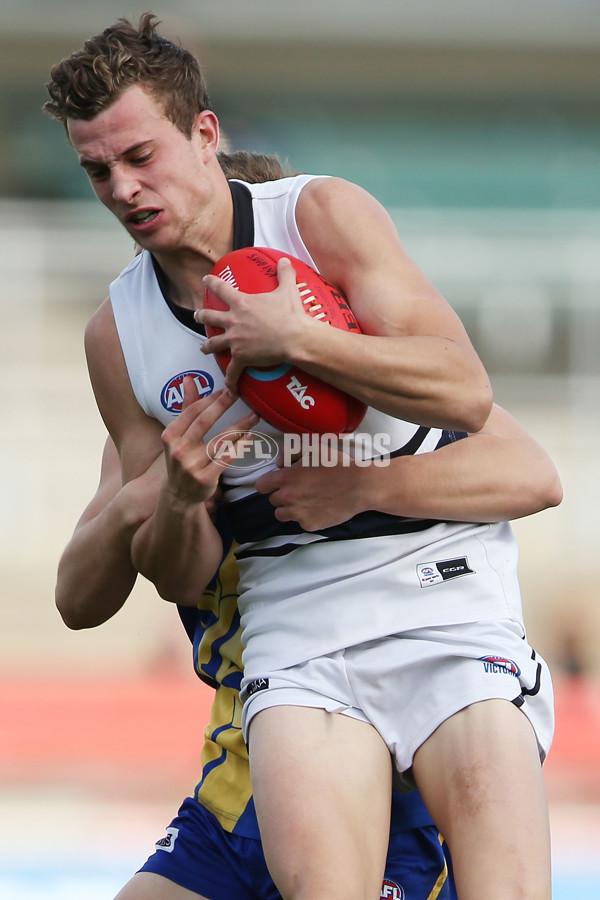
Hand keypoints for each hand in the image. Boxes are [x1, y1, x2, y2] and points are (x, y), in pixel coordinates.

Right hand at [161, 378, 257, 505]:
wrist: (179, 493)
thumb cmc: (182, 457)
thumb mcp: (179, 434)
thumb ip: (187, 407)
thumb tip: (188, 379)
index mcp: (170, 435)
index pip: (192, 411)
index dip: (210, 399)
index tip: (227, 389)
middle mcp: (178, 450)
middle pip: (204, 422)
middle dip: (223, 406)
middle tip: (240, 394)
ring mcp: (191, 466)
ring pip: (219, 441)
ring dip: (239, 426)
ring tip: (254, 416)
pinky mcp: (205, 479)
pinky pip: (226, 458)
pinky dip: (240, 446)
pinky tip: (250, 437)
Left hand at [196, 257, 312, 390]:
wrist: (294, 337)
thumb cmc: (291, 314)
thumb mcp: (288, 289)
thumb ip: (285, 274)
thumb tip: (285, 261)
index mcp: (242, 303)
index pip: (221, 288)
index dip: (211, 282)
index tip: (205, 280)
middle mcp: (233, 321)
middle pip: (210, 317)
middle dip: (201, 316)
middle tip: (197, 315)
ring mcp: (235, 340)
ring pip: (213, 344)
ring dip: (206, 346)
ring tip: (203, 348)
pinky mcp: (241, 357)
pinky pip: (232, 371)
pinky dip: (230, 379)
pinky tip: (229, 386)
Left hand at [256, 445, 368, 531]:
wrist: (360, 485)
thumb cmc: (337, 464)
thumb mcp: (313, 448)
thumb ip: (290, 453)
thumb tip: (279, 464)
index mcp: (286, 478)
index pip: (261, 486)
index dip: (268, 483)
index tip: (277, 482)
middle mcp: (288, 498)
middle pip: (272, 501)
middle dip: (282, 495)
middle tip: (299, 489)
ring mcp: (298, 514)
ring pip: (282, 514)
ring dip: (289, 508)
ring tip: (306, 500)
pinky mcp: (310, 525)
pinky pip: (300, 522)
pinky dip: (306, 516)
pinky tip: (319, 507)